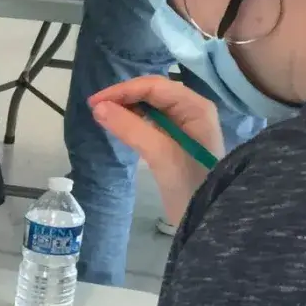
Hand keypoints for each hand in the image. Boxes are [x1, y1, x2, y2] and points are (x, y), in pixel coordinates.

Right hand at [89, 75, 224, 224]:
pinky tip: (120, 127)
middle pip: (153, 92)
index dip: (123, 90)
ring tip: (104, 116)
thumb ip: (131, 128)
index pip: (154, 86)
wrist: (211, 219)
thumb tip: (98, 108)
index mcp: (195, 107)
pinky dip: (133, 121)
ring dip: (127, 108)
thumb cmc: (191, 184)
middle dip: (124, 96)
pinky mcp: (177, 142)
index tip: (94, 102)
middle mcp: (192, 110)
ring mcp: (185, 126)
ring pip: (151, 106)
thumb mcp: (162, 154)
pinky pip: (152, 122)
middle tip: (96, 108)